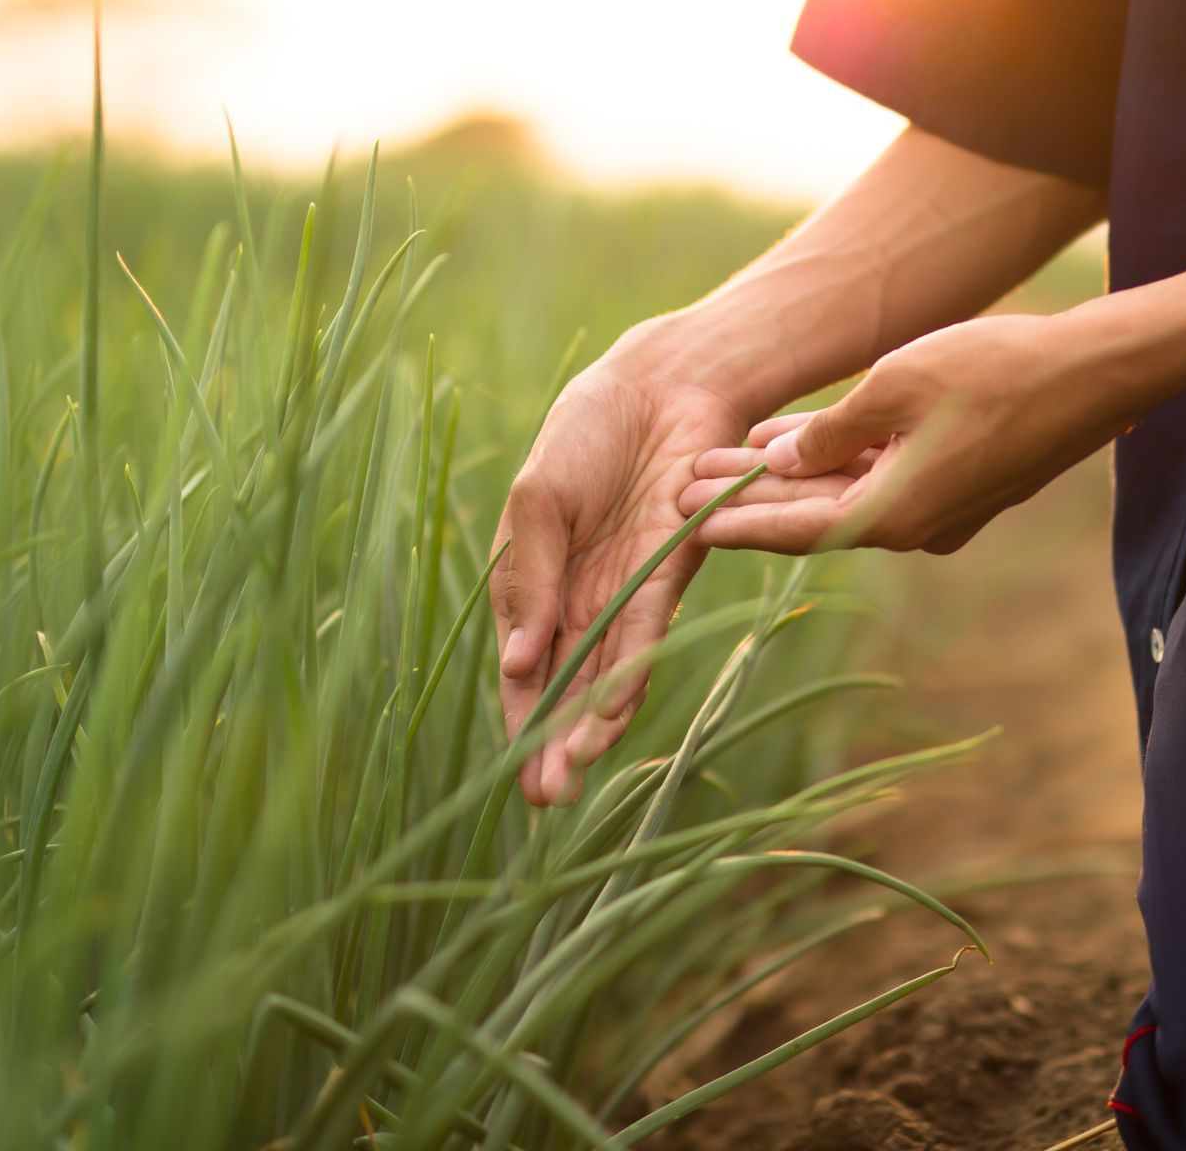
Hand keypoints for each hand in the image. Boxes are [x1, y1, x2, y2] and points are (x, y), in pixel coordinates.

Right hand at [491, 336, 750, 806]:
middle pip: (568, 688)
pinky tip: (611, 716)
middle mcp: (587, 602)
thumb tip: (517, 662)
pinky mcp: (671, 574)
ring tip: (572, 776)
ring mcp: (630, 593)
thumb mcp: (538, 503)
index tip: (513, 774)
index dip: (520, 720)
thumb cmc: (586, 434)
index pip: (526, 670)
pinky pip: (647, 634)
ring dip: (589, 727)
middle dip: (553, 744)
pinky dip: (628, 674)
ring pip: (607, 675)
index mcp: (542, 587)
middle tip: (542, 800)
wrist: (657, 384)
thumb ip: (529, 577)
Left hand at [678, 309, 1165, 554]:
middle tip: (684, 485)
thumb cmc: (995, 370)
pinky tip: (797, 441)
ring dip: (791, 478)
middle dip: (750, 498)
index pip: (793, 529)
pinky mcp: (961, 487)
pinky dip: (839, 463)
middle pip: (813, 516)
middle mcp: (915, 528)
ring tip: (726, 459)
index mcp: (893, 515)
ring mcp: (942, 511)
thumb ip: (829, 430)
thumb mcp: (894, 387)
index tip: (681, 522)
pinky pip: (883, 480)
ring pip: (847, 496)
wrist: (1097, 372)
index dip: (734, 522)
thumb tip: (782, 460)